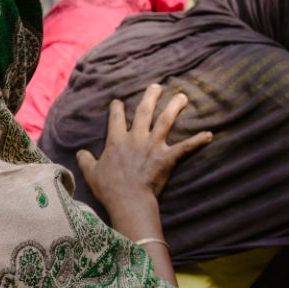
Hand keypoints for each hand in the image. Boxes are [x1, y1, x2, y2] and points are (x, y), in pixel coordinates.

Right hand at [77, 83, 211, 219]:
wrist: (128, 201)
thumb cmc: (109, 189)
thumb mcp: (91, 173)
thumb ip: (86, 161)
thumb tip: (79, 153)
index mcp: (117, 140)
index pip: (116, 118)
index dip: (117, 108)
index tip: (118, 101)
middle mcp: (136, 138)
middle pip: (144, 111)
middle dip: (150, 97)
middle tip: (157, 86)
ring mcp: (153, 146)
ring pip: (165, 121)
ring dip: (174, 107)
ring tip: (182, 97)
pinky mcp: (167, 158)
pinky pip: (185, 148)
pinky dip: (198, 141)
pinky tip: (209, 134)